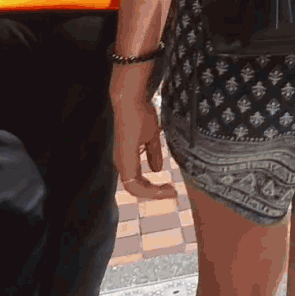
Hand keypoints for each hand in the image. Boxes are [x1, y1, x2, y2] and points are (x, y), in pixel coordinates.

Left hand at [110, 65, 171, 199]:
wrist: (131, 102)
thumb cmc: (139, 114)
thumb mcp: (150, 136)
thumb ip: (153, 153)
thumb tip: (157, 169)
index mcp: (126, 159)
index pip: (138, 182)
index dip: (153, 188)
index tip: (172, 188)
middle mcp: (122, 164)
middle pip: (137, 189)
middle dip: (155, 193)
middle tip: (173, 193)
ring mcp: (122, 163)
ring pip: (135, 189)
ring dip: (153, 193)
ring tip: (171, 191)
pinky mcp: (124, 160)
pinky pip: (134, 184)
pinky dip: (149, 189)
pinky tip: (163, 187)